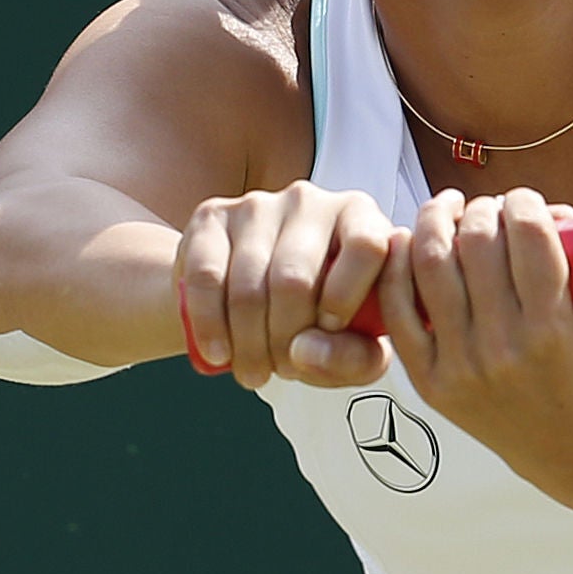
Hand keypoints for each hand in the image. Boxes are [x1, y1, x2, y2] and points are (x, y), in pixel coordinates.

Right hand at [174, 181, 394, 388]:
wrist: (252, 294)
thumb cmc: (320, 316)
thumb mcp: (356, 344)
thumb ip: (357, 358)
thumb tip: (306, 351)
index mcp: (361, 218)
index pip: (366, 245)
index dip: (347, 297)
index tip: (329, 331)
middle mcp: (311, 201)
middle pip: (296, 277)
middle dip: (286, 339)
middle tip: (282, 371)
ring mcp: (258, 206)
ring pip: (250, 283)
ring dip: (249, 342)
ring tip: (254, 372)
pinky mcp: (211, 217)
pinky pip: (206, 276)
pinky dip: (211, 324)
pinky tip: (220, 352)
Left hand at [377, 188, 572, 485]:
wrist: (567, 445)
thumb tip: (548, 206)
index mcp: (554, 328)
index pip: (529, 235)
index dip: (523, 201)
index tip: (523, 200)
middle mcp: (505, 347)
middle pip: (478, 243)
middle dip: (481, 208)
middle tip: (485, 207)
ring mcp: (463, 366)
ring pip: (432, 266)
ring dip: (434, 222)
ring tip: (444, 210)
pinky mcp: (431, 382)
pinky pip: (399, 311)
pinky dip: (396, 268)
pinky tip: (406, 244)